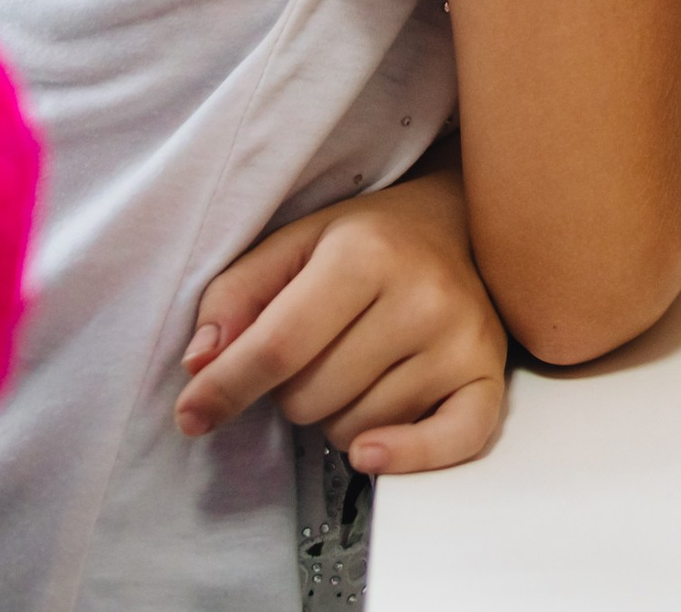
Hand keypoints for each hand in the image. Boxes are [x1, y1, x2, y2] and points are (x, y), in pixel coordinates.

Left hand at [175, 158, 508, 475]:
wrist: (460, 222)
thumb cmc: (371, 239)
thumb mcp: (295, 243)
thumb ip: (236, 295)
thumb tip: (199, 365)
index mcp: (367, 253)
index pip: (278, 346)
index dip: (224, 387)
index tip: (193, 412)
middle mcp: (421, 294)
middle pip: (310, 399)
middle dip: (294, 389)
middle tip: (319, 350)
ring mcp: (459, 338)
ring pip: (355, 430)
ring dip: (339, 413)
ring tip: (359, 365)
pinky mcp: (487, 374)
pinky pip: (447, 445)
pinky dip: (403, 458)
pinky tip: (372, 450)